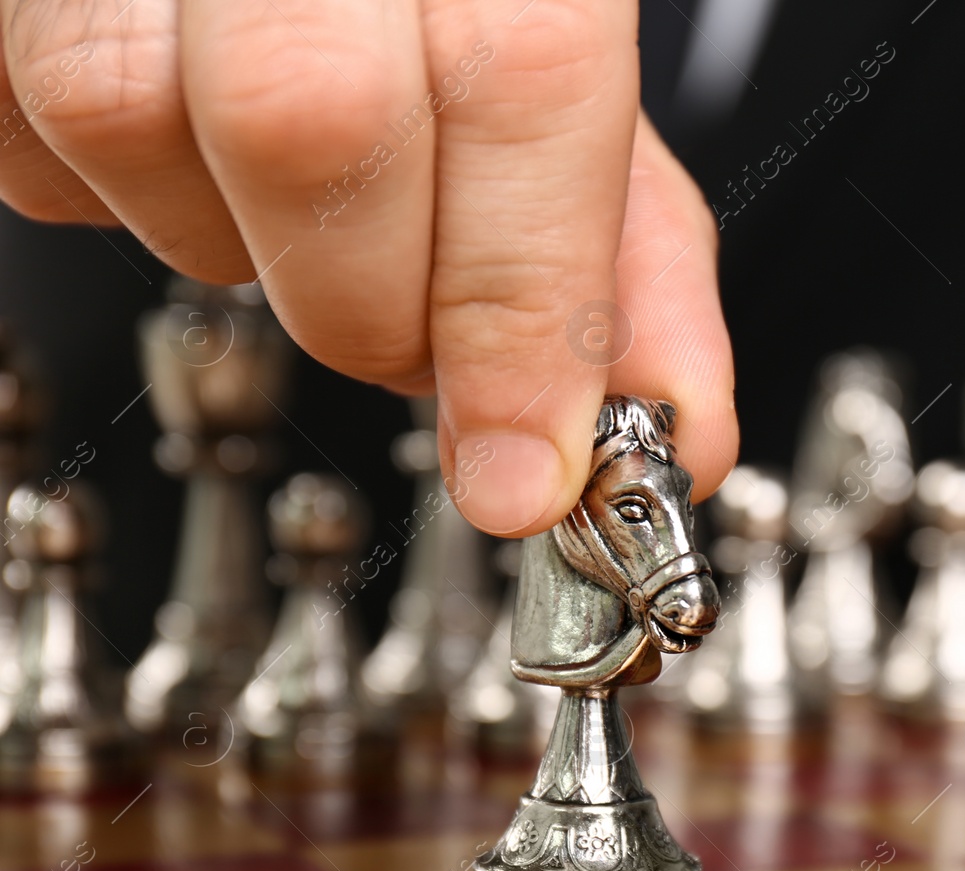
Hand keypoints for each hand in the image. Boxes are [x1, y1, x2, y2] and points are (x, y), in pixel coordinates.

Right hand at [0, 0, 737, 533]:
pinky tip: (202, 150)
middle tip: (415, 329)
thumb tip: (673, 425)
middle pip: (312, 120)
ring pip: (132, 123)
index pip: (517, 84)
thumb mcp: (563, 85)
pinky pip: (37, 144)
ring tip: (305, 201)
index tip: (528, 464)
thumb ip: (624, 246)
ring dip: (239, 241)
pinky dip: (136, 198)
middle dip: (374, 302)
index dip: (522, 305)